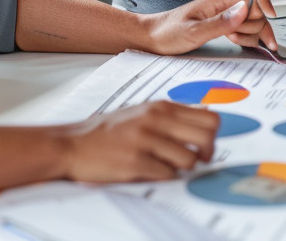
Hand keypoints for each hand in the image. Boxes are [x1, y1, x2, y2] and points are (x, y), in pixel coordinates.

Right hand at [58, 102, 218, 181]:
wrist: (73, 144)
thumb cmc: (108, 131)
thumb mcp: (141, 112)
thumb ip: (171, 115)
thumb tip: (205, 114)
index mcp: (160, 107)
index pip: (209, 118)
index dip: (212, 137)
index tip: (203, 147)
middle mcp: (155, 120)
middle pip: (206, 137)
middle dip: (206, 154)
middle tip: (197, 161)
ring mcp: (145, 141)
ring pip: (189, 160)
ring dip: (182, 168)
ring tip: (165, 166)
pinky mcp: (135, 163)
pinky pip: (167, 175)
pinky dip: (163, 177)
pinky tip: (150, 172)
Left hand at [146, 0, 278, 53]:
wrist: (152, 37)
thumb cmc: (168, 34)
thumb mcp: (193, 32)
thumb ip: (220, 22)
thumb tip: (244, 10)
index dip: (266, 5)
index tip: (270, 22)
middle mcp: (225, 3)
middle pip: (257, 9)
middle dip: (255, 27)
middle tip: (235, 38)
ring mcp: (224, 12)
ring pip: (253, 20)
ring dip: (249, 34)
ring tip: (230, 39)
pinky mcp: (223, 22)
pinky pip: (244, 27)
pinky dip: (245, 37)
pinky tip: (232, 40)